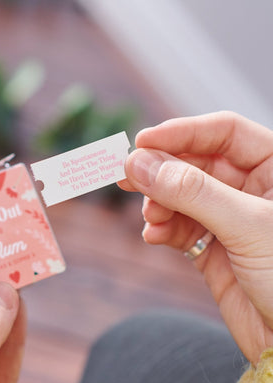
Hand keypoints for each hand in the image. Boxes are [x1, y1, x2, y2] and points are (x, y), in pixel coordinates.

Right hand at [118, 111, 272, 364]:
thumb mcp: (248, 226)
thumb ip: (192, 192)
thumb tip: (139, 163)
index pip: (224, 133)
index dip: (181, 133)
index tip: (141, 142)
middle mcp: (254, 190)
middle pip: (196, 164)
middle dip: (162, 171)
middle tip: (127, 177)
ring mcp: (231, 220)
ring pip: (182, 196)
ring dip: (159, 203)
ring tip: (150, 216)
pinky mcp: (214, 249)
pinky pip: (179, 228)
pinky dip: (162, 229)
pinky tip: (154, 236)